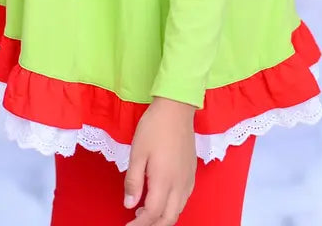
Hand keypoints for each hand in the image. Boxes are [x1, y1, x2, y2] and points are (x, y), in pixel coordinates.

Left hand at [123, 99, 196, 225]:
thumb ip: (133, 181)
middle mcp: (179, 184)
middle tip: (135, 223)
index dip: (138, 225)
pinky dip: (172, 208)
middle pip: (168, 219)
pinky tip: (161, 199)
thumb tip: (129, 205)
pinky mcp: (192, 173)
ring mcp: (188, 179)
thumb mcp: (137, 152)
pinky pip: (184, 200)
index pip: (152, 214)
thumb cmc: (154, 127)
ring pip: (178, 211)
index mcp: (164, 180)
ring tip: (144, 212)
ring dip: (162, 218)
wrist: (176, 108)